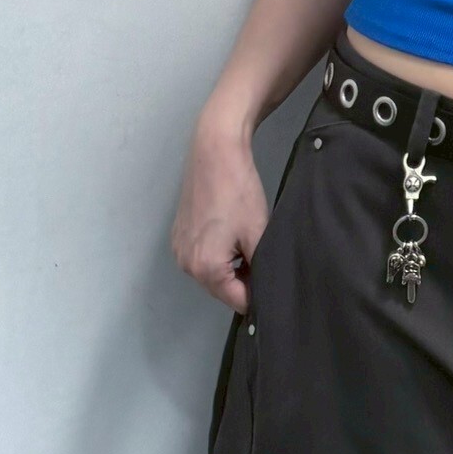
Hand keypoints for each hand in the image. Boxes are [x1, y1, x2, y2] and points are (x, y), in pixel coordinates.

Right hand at [172, 111, 269, 313]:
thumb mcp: (258, 234)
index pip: (238, 301)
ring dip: (232, 268)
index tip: (274, 281)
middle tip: (265, 259)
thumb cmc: (238, 191)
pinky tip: (233, 236)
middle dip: (244, 282)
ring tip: (250, 245)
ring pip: (212, 274)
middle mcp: (185, 264)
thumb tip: (266, 290)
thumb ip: (261, 268)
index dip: (259, 295)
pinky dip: (219, 255)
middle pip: (222, 289)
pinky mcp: (178, 234)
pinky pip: (202, 257)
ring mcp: (179, 249)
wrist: (215, 152)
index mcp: (205, 268)